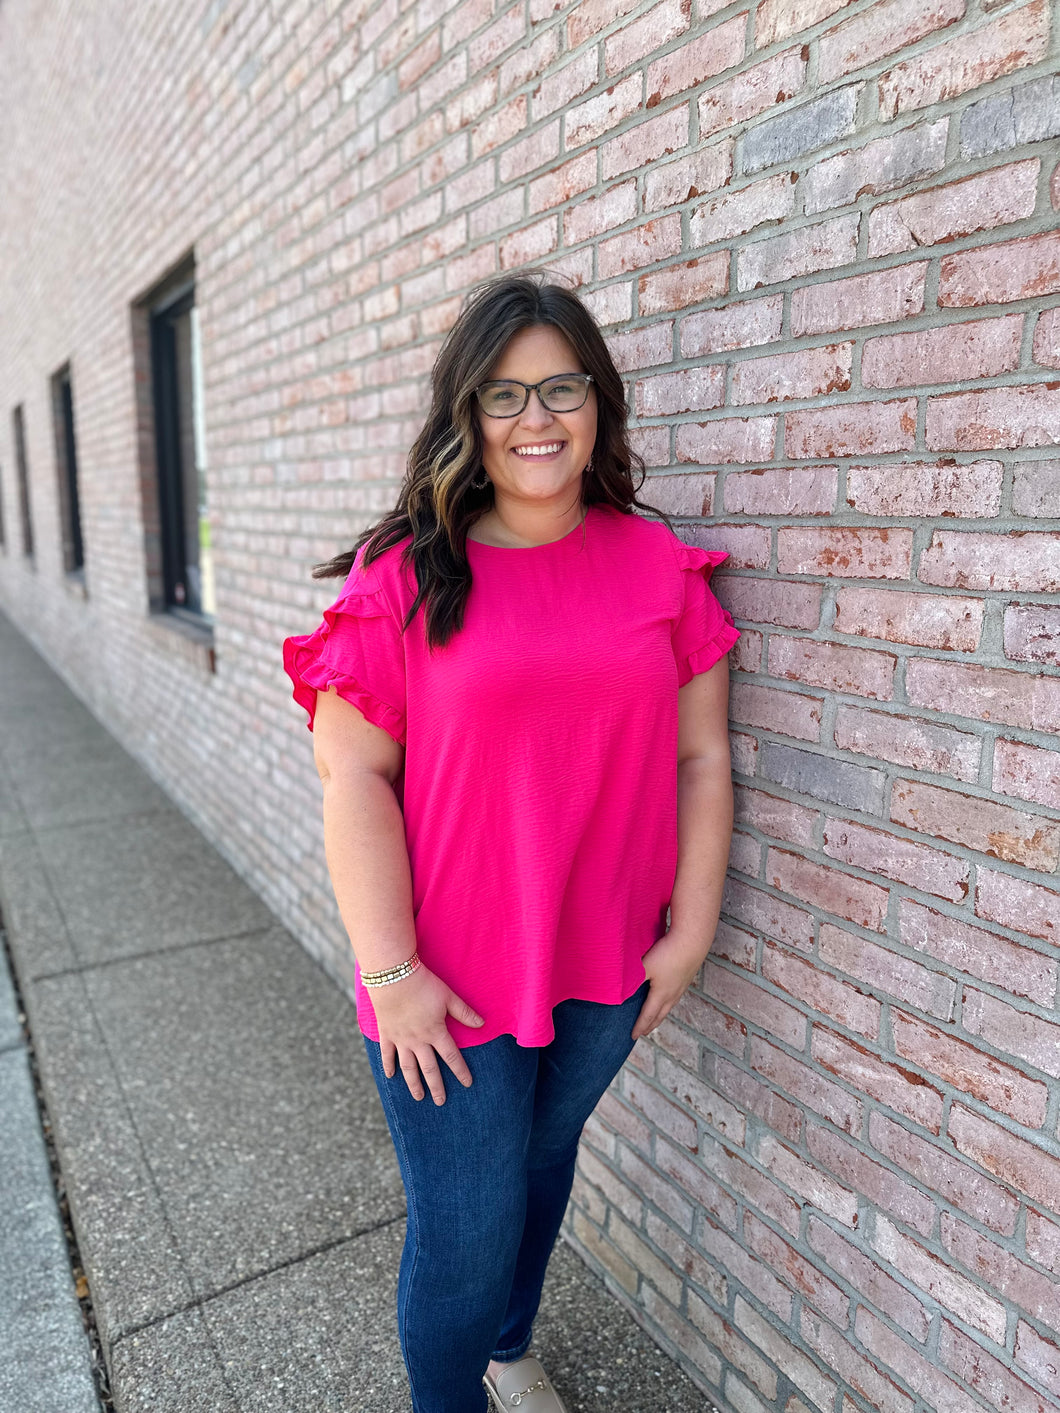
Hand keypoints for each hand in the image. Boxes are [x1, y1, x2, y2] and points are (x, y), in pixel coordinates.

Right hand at [370, 963, 483, 1104]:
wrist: (394, 978)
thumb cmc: (423, 985)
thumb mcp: (448, 997)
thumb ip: (464, 1013)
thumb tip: (482, 1024)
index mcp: (435, 1032)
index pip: (451, 1057)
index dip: (461, 1071)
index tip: (467, 1083)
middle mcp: (418, 1041)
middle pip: (429, 1068)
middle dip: (436, 1086)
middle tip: (441, 1102)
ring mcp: (401, 1039)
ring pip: (408, 1067)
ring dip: (413, 1083)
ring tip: (419, 1097)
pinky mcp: (387, 1034)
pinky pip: (387, 1054)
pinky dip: (389, 1066)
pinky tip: (390, 1076)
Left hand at [631, 931, 708, 1041]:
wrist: (692, 941)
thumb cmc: (667, 954)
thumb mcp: (645, 967)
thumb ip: (632, 979)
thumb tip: (620, 992)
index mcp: (661, 994)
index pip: (647, 1015)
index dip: (639, 1026)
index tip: (633, 1036)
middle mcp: (672, 994)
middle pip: (660, 1015)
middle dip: (651, 1025)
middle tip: (644, 1033)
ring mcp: (681, 986)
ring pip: (669, 1006)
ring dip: (660, 1015)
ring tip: (655, 1018)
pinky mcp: (686, 977)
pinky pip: (675, 996)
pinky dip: (668, 1003)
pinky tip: (668, 997)